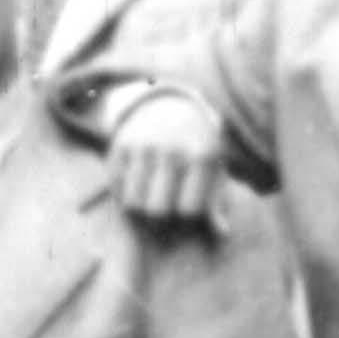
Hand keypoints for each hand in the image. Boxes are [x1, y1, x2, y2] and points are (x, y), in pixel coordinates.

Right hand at [107, 90, 228, 227]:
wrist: (168, 105)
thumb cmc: (196, 146)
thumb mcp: (213, 167)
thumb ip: (217, 200)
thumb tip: (221, 232)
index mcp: (201, 155)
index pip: (189, 210)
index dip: (187, 217)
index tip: (186, 209)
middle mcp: (172, 149)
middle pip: (158, 211)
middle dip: (161, 218)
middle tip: (163, 209)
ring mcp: (143, 146)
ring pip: (133, 203)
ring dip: (140, 207)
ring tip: (150, 197)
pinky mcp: (120, 145)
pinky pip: (117, 188)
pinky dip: (125, 191)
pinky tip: (137, 181)